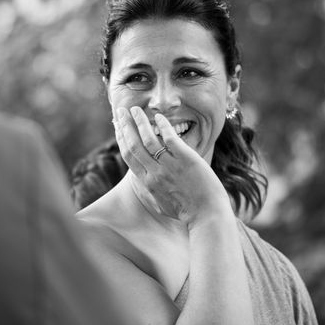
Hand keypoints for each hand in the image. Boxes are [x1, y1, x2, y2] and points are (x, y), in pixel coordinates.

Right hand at [113, 106, 231, 227]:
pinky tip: (159, 116)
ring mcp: (169, 166)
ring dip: (139, 121)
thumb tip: (145, 187)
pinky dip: (163, 125)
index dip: (121, 138)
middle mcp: (154, 173)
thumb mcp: (162, 206)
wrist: (207, 215)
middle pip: (133, 144)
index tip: (118, 126)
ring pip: (147, 139)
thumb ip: (152, 194)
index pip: (128, 156)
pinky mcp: (185, 159)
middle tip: (120, 110)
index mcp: (147, 183)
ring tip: (135, 108)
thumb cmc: (187, 213)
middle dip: (125, 125)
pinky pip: (169, 138)